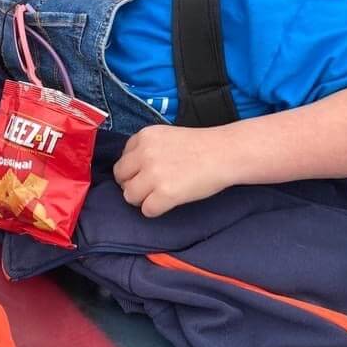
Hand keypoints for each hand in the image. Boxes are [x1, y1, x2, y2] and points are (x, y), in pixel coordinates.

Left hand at [113, 124, 233, 216]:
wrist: (224, 153)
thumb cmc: (199, 146)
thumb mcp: (165, 136)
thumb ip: (146, 148)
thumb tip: (129, 171)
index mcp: (144, 137)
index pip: (123, 160)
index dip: (134, 170)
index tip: (148, 173)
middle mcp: (144, 153)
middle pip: (121, 178)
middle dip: (132, 185)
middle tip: (151, 188)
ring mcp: (154, 174)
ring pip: (130, 196)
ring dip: (142, 199)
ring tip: (160, 195)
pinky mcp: (165, 193)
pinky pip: (146, 210)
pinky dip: (156, 210)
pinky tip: (169, 202)